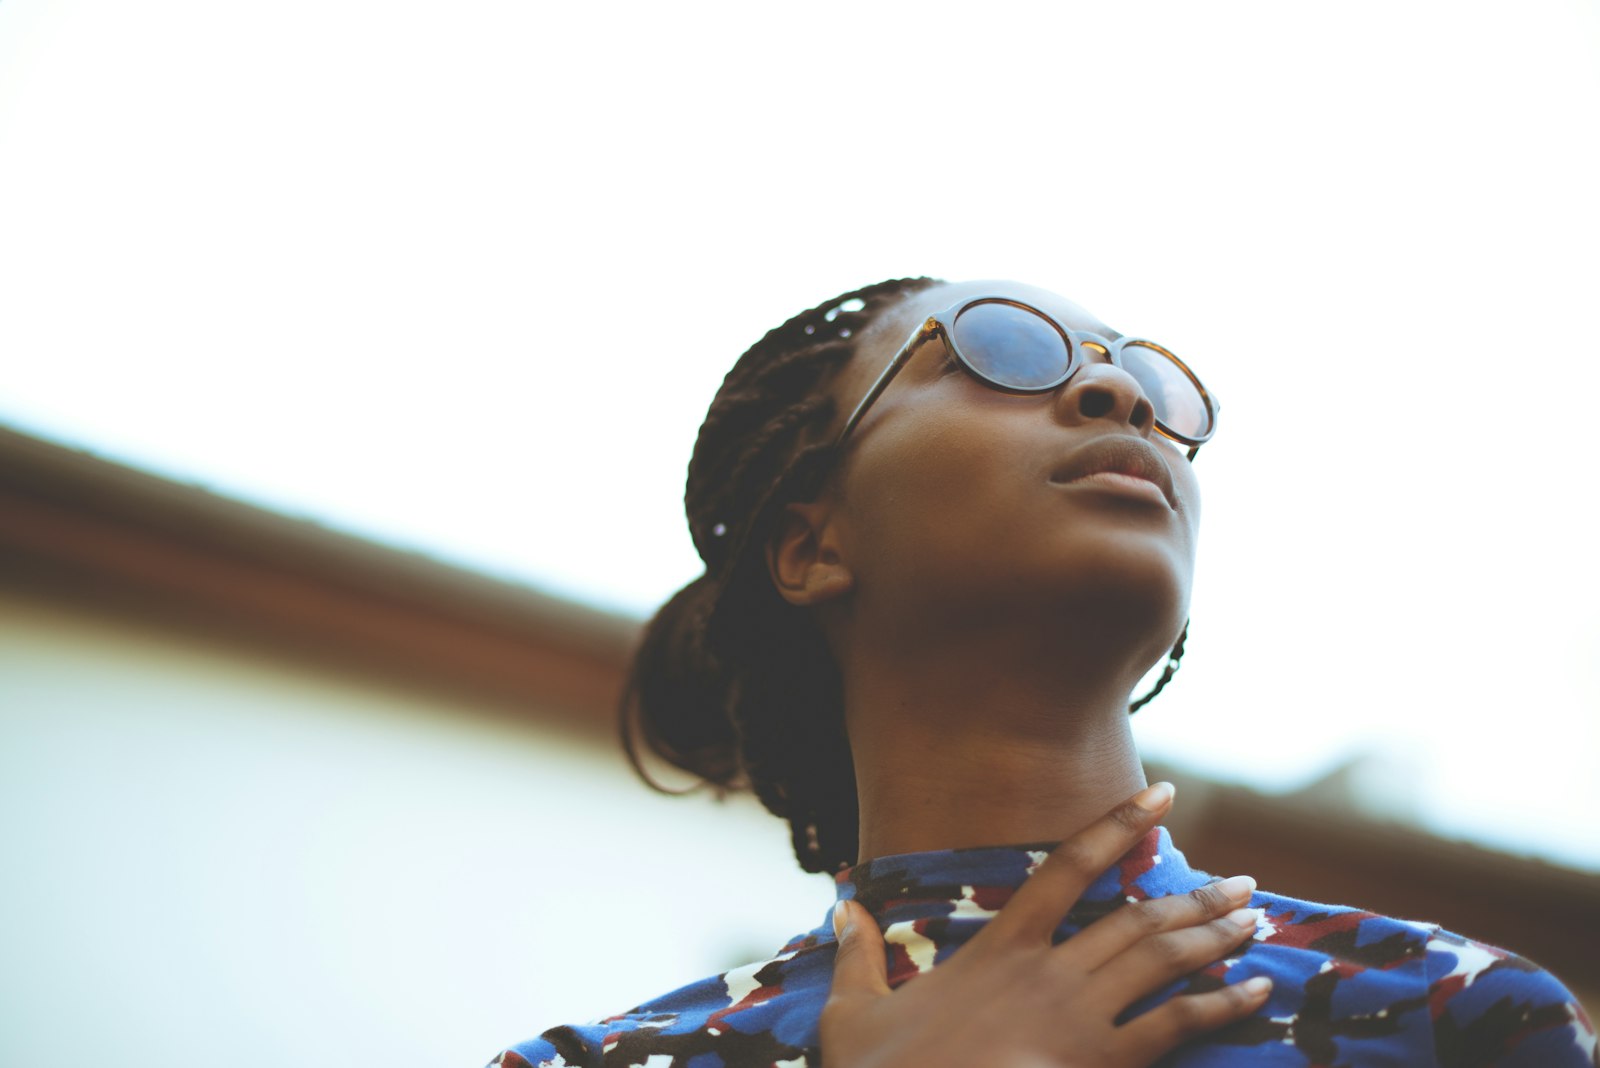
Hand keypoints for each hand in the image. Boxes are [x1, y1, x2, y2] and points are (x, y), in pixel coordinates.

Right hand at [819, 784, 1270, 1067]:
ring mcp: (1078, 1020)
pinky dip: (1221, 1005)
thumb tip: (843, 908)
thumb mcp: (852, 1014)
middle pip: (1138, 917)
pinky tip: (1255, 992)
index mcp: (998, 949)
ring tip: (1255, 921)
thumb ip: (857, 955)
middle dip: (1197, 896)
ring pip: (1163, 962)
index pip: (1067, 867)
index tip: (1162, 796)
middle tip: (1245, 883)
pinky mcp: (1098, 1065)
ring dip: (1215, 938)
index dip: (1117, 826)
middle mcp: (1048, 973)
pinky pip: (1175, 1027)